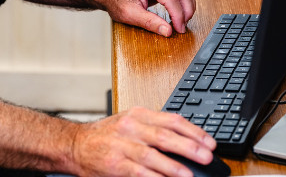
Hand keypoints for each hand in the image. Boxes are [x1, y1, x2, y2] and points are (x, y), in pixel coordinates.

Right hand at [68, 107, 216, 176]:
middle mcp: (131, 128)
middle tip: (207, 156)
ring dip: (173, 166)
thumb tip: (186, 140)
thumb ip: (155, 128)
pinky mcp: (116, 166)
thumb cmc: (106, 135)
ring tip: (189, 174)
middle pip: (165, 136)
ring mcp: (122, 147)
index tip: (209, 142)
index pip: (172, 120)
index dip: (194, 131)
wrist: (76, 144)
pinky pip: (138, 173)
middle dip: (189, 147)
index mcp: (139, 115)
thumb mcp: (130, 122)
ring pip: (152, 156)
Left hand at [103, 0, 195, 35]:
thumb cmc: (115, 0)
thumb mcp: (129, 15)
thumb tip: (167, 31)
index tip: (178, 28)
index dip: (177, 14)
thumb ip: (149, 23)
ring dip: (188, 5)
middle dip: (186, 10)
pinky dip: (184, 1)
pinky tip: (181, 12)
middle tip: (182, 26)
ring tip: (182, 21)